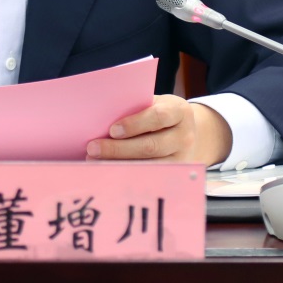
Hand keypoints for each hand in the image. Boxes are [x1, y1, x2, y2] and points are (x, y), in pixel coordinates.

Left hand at [85, 95, 231, 165]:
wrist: (189, 133)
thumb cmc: (160, 114)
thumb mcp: (155, 104)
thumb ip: (135, 109)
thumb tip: (101, 119)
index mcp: (179, 112)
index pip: (158, 117)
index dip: (135, 124)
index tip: (112, 130)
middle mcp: (185, 136)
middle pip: (151, 146)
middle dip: (119, 149)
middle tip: (93, 148)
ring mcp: (182, 159)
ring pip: (149, 166)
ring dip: (119, 165)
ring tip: (95, 162)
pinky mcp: (175, 176)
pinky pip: (149, 178)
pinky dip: (127, 176)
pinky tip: (109, 173)